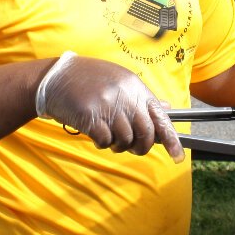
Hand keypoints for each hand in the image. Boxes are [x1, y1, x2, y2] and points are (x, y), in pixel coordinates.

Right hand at [37, 54, 184, 162]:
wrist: (57, 77)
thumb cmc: (90, 80)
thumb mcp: (120, 80)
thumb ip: (141, 97)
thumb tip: (166, 108)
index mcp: (135, 87)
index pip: (160, 116)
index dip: (171, 139)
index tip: (178, 157)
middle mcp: (124, 95)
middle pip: (145, 133)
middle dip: (141, 147)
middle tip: (133, 148)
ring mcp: (107, 105)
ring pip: (125, 139)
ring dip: (118, 144)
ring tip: (108, 134)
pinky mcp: (90, 116)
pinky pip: (105, 141)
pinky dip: (101, 143)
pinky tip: (95, 133)